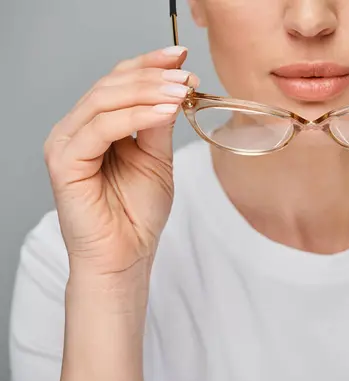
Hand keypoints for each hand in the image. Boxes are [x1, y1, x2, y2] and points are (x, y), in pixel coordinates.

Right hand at [44, 46, 199, 275]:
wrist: (125, 256)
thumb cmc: (137, 214)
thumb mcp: (156, 160)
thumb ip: (158, 126)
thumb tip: (175, 90)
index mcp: (97, 126)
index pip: (118, 83)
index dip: (149, 65)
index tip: (181, 57)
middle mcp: (77, 129)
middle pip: (110, 85)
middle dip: (152, 75)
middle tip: (186, 74)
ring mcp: (66, 143)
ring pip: (104, 100)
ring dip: (148, 91)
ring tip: (181, 90)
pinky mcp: (64, 161)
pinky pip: (101, 128)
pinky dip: (136, 116)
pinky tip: (166, 112)